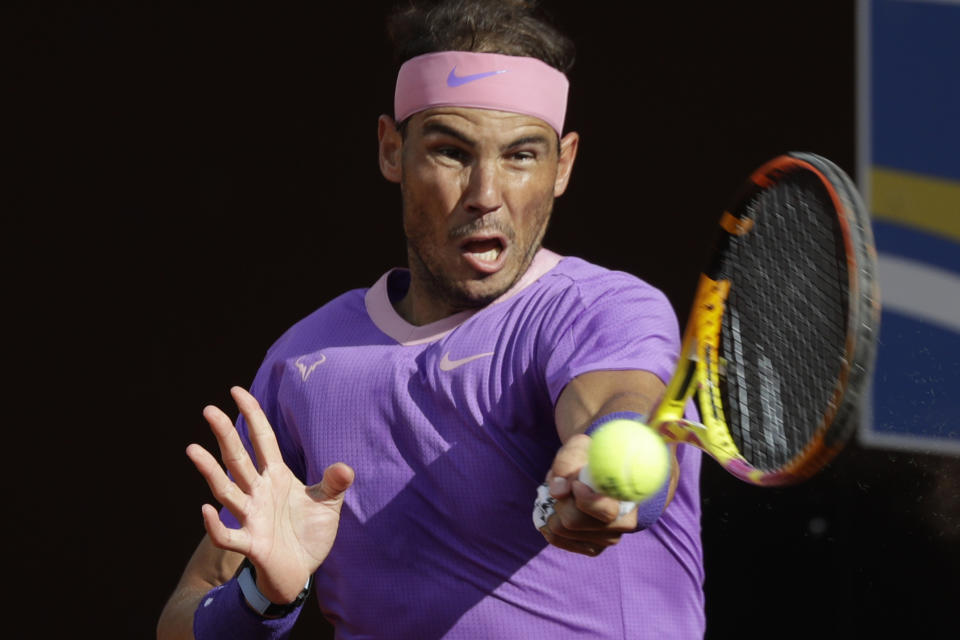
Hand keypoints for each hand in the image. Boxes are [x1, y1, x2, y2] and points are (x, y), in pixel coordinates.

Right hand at [186, 386, 353, 603]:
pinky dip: (215, 525)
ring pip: (226, 490)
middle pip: (238, 458)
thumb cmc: (308, 533)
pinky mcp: (251, 544)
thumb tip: (345, 468)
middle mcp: (258, 492)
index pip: (262, 440)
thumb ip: (333, 484)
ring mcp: (252, 516)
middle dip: (225, 434)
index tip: (236, 390)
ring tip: (192, 449)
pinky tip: (206, 509)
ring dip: (209, 471)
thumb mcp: (328, 504)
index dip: (251, 415)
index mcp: (275, 476)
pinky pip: (228, 535)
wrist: (302, 571)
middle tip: (209, 409)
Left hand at [536, 434, 637, 555]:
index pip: (603, 510)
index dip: (583, 498)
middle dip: (560, 501)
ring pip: (562, 531)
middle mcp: (623, 524)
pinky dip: (548, 523)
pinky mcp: (592, 547)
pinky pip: (558, 540)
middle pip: (574, 521)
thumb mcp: (578, 447)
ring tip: (562, 494)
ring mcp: (608, 539)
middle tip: (563, 486)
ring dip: (552, 509)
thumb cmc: (589, 456)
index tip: (575, 484)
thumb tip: (558, 491)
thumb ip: (567, 463)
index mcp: (629, 498)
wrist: (595, 468)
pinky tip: (554, 510)